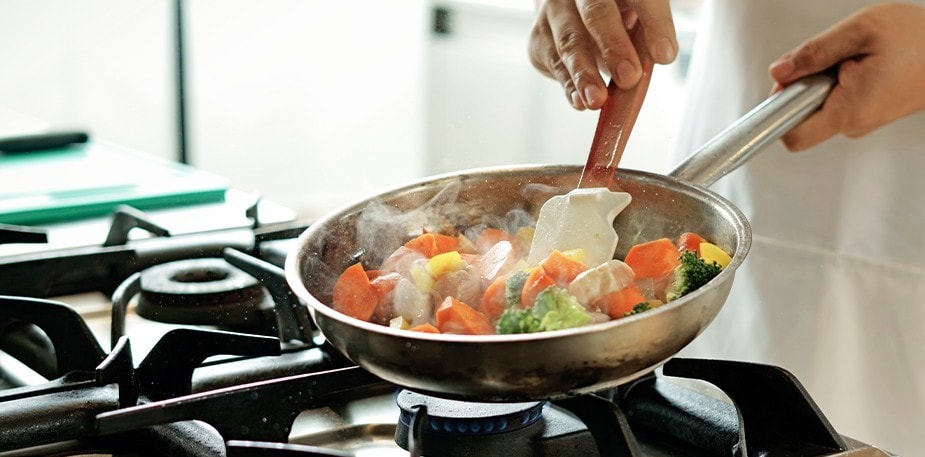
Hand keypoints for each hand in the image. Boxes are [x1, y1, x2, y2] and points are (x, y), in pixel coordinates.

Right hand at [529, 0, 676, 109]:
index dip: (654, 23)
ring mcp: (554, 10)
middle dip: (613, 47)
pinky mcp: (539, 36)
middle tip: (628, 77)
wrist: (573, 10)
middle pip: (596, 13)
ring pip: (568, 41)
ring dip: (584, 74)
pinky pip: (553, 62)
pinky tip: (579, 100)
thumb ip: (646, 35)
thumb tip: (655, 62)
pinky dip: (568, 84)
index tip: (665, 54)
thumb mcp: (636, 16)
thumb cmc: (614, 15)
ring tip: (597, 99)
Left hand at [769, 3, 924, 151]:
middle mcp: (854, 124)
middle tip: (831, 59)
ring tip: (855, 58)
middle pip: (801, 116)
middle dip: (803, 85)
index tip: (784, 85)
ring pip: (818, 105)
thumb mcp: (859, 31)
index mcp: (849, 112)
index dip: (778, 109)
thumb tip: (779, 72)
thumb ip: (813, 53)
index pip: (791, 135)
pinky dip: (839, 80)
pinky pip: (836, 100)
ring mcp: (861, 121)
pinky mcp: (867, 113)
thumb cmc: (920, 39)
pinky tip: (862, 64)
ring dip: (823, 79)